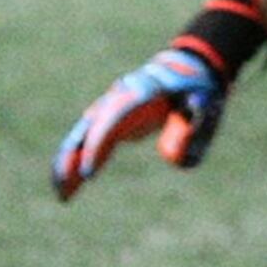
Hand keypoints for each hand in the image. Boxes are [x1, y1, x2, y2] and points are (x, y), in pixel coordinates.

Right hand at [50, 0, 266, 200]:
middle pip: (88, 130)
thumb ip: (191, 132)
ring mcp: (112, 110)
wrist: (189, 70)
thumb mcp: (204, 108)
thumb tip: (170, 159)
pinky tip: (70, 189)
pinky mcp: (112, 122)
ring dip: (68, 165)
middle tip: (64, 188)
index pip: (112, 120)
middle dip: (72, 158)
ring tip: (62, 196)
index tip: (87, 173)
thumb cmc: (199, 91)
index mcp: (141, 95)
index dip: (96, 146)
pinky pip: (89, 145)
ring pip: (82, 137)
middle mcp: (119, 101)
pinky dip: (78, 164)